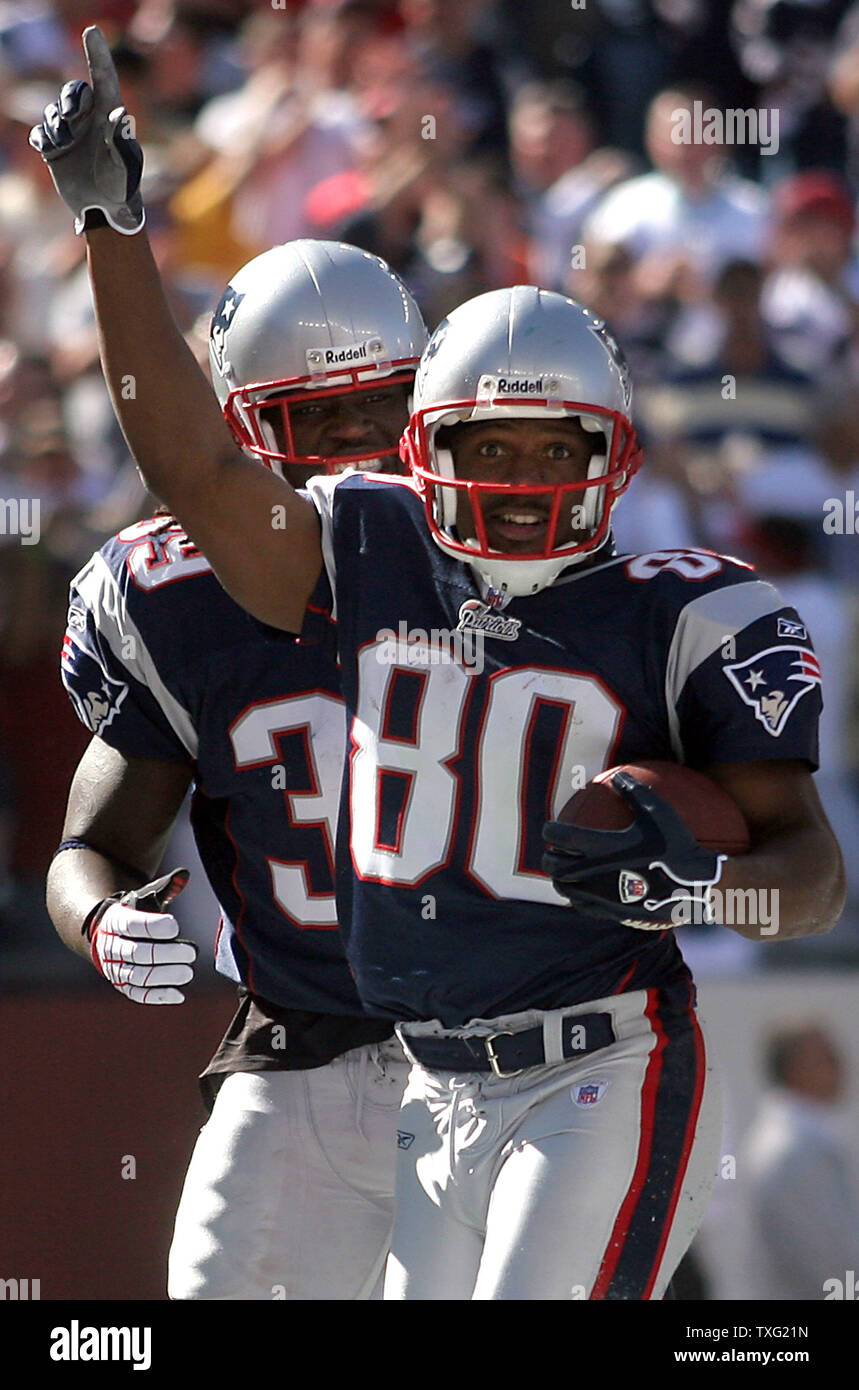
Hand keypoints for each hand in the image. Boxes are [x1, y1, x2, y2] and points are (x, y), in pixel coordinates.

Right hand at [28, 26, 142, 234]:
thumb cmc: (122, 188)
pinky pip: (40, 132)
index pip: (103, 78)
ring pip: (53, 112)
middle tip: (71, 119)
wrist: (104, 210)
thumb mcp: (125, 167)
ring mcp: (71, 133)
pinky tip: (52, 151)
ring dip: (56, 126)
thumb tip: (121, 116)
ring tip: (65, 146)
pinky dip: (43, 138)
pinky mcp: (55, 147)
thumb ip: (122, 142)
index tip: (92, 31)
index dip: (97, 53)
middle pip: (73, 91)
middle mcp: (90, 120)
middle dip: (69, 100)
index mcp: (110, 116)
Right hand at [84, 868, 196, 1002]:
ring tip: (188, 972)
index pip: (132, 925)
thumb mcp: (145, 897)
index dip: (153, 926)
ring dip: (164, 976)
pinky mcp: (122, 985)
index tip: (175, 926)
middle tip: (191, 953)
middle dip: (166, 954)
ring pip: (137, 976)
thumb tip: (184, 874)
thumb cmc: (135, 913)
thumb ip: (164, 888)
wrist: (107, 935)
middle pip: (136, 953)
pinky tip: (179, 995)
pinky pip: (137, 994)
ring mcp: (114, 968)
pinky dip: (157, 996)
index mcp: (115, 920)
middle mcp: (111, 946)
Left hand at [542, 771, 724, 929]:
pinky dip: (575, 896)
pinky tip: (581, 890)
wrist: (692, 886)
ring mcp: (601, 894)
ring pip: (564, 888)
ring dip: (559, 878)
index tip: (550, 827)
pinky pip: (582, 905)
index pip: (562, 837)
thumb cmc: (676, 847)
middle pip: (556, 865)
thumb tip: (617, 775)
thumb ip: (634, 791)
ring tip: (562, 871)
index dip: (550, 830)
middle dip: (548, 855)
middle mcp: (595, 872)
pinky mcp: (610, 911)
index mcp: (603, 847)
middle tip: (552, 850)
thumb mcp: (658, 813)